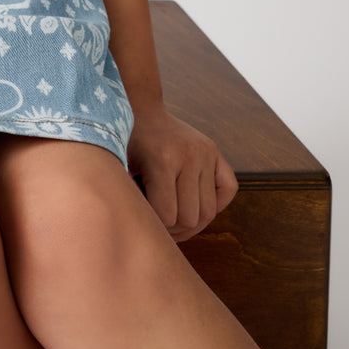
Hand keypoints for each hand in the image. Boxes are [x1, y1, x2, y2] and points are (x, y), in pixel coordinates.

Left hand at [127, 102, 237, 242]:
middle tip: (160, 224)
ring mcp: (205, 152)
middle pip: (190, 218)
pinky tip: (195, 203)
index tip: (145, 221)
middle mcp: (189, 155)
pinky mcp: (215, 152)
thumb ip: (132, 200)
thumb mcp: (120, 169)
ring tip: (174, 219)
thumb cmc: (126, 145)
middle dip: (174, 228)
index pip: (167, 216)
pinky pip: (228, 190)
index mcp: (162, 158)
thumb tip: (143, 236)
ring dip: (193, 223)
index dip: (155, 226)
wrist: (141, 112)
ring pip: (209, 211)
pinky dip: (216, 204)